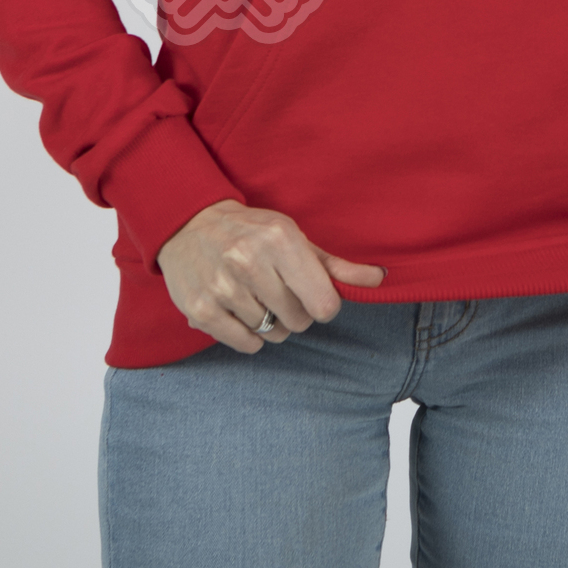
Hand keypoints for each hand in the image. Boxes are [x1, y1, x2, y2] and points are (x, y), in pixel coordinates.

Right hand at [158, 200, 386, 353]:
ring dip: (270, 322)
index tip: (311, 294)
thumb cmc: (251, 231)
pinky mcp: (201, 310)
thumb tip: (379, 279)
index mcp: (280, 240)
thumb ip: (335, 265)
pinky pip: (247, 344)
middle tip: (277, 290)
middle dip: (295, 312)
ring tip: (254, 295)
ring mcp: (223, 287)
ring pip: (273, 334)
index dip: (323, 306)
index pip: (324, 305)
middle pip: (299, 322)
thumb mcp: (294, 237)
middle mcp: (250, 262)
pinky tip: (239, 310)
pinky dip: (249, 335)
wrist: (188, 223)